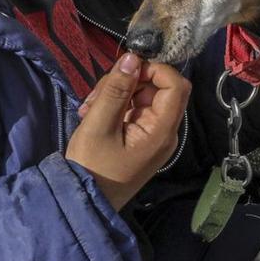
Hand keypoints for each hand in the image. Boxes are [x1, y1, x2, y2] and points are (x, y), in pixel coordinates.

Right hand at [66, 53, 190, 209]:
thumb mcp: (98, 125)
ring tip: (88, 108)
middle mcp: (165, 132)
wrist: (83, 202)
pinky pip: (133, 111)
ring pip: (142, 97)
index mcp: (162, 131)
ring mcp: (153, 136)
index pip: (176, 85)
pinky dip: (114, 107)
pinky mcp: (140, 139)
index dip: (155, 70)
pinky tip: (92, 115)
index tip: (126, 71)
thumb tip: (133, 58)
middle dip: (128, 83)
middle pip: (158, 89)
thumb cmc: (91, 167)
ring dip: (116, 94)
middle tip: (95, 95)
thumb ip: (116, 90)